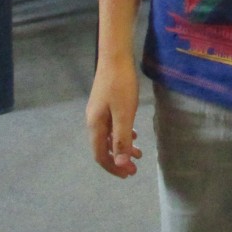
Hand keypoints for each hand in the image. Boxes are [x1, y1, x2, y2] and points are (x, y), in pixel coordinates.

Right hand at [86, 57, 142, 178]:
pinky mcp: (105, 103)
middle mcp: (93, 121)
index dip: (113, 167)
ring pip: (109, 136)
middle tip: (134, 168)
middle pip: (103, 148)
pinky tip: (133, 132)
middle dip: (118, 159)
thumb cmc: (120, 85)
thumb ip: (122, 138)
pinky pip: (112, 125)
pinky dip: (121, 133)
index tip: (128, 174)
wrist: (115, 57)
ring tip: (138, 153)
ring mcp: (98, 111)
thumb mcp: (124, 113)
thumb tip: (119, 163)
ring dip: (122, 146)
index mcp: (95, 126)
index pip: (100, 155)